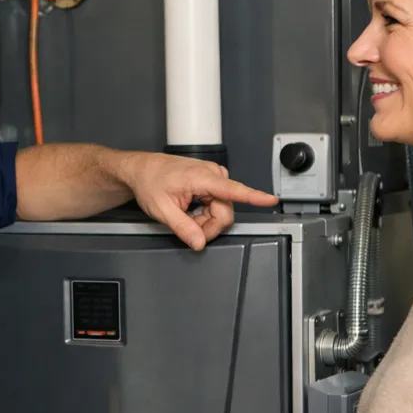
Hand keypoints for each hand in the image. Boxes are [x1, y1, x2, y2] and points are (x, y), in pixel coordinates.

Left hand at [119, 153, 279, 250]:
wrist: (142, 169)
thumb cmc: (149, 182)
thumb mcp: (161, 210)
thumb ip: (182, 228)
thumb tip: (199, 242)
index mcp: (201, 177)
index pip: (233, 190)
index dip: (254, 197)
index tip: (270, 200)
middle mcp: (211, 174)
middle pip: (225, 211)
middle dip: (209, 225)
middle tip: (188, 227)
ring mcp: (212, 176)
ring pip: (222, 209)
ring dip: (205, 219)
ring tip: (186, 215)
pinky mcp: (211, 181)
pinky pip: (217, 204)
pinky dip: (204, 212)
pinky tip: (190, 209)